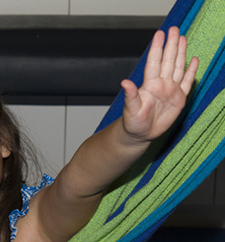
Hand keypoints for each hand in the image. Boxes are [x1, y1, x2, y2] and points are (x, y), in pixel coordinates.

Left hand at [121, 26, 198, 142]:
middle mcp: (161, 84)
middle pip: (168, 60)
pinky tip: (194, 60)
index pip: (154, 62)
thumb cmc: (133, 122)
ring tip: (182, 38)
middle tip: (174, 29)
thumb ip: (130, 95)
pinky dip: (191, 71)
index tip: (159, 34)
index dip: (157, 48)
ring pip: (177, 67)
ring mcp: (171, 90)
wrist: (140, 134)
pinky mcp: (179, 98)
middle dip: (171, 45)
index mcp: (149, 85)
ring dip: (181, 53)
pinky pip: (187, 82)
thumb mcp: (131, 109)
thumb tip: (124, 82)